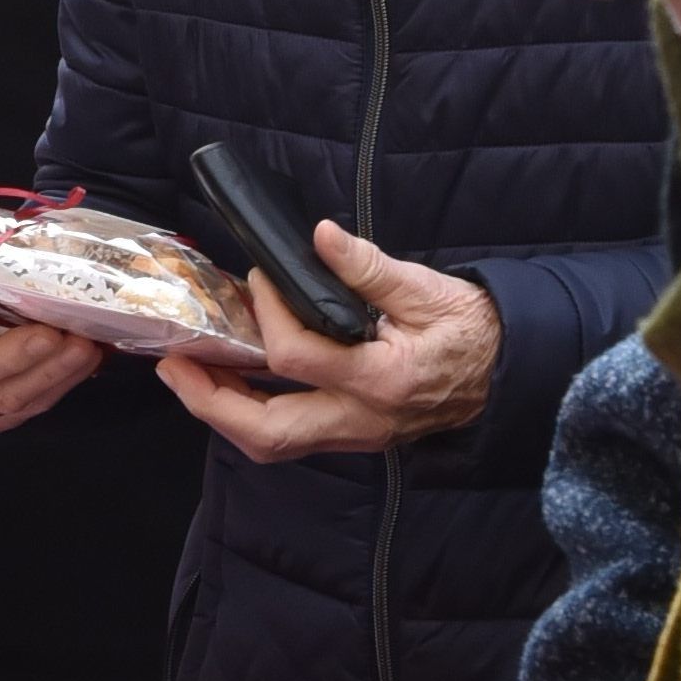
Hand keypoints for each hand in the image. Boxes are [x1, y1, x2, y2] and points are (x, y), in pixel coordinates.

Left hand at [155, 225, 500, 461]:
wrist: (508, 369)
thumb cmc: (471, 328)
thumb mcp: (427, 288)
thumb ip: (369, 267)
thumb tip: (322, 237)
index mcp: (382, 380)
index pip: (297, 358)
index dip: (266, 315)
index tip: (257, 279)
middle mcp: (363, 419)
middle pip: (268, 433)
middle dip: (211, 402)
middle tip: (173, 366)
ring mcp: (356, 434)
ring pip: (274, 444)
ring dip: (222, 412)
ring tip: (187, 374)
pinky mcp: (353, 433)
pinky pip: (290, 435)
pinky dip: (251, 411)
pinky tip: (230, 379)